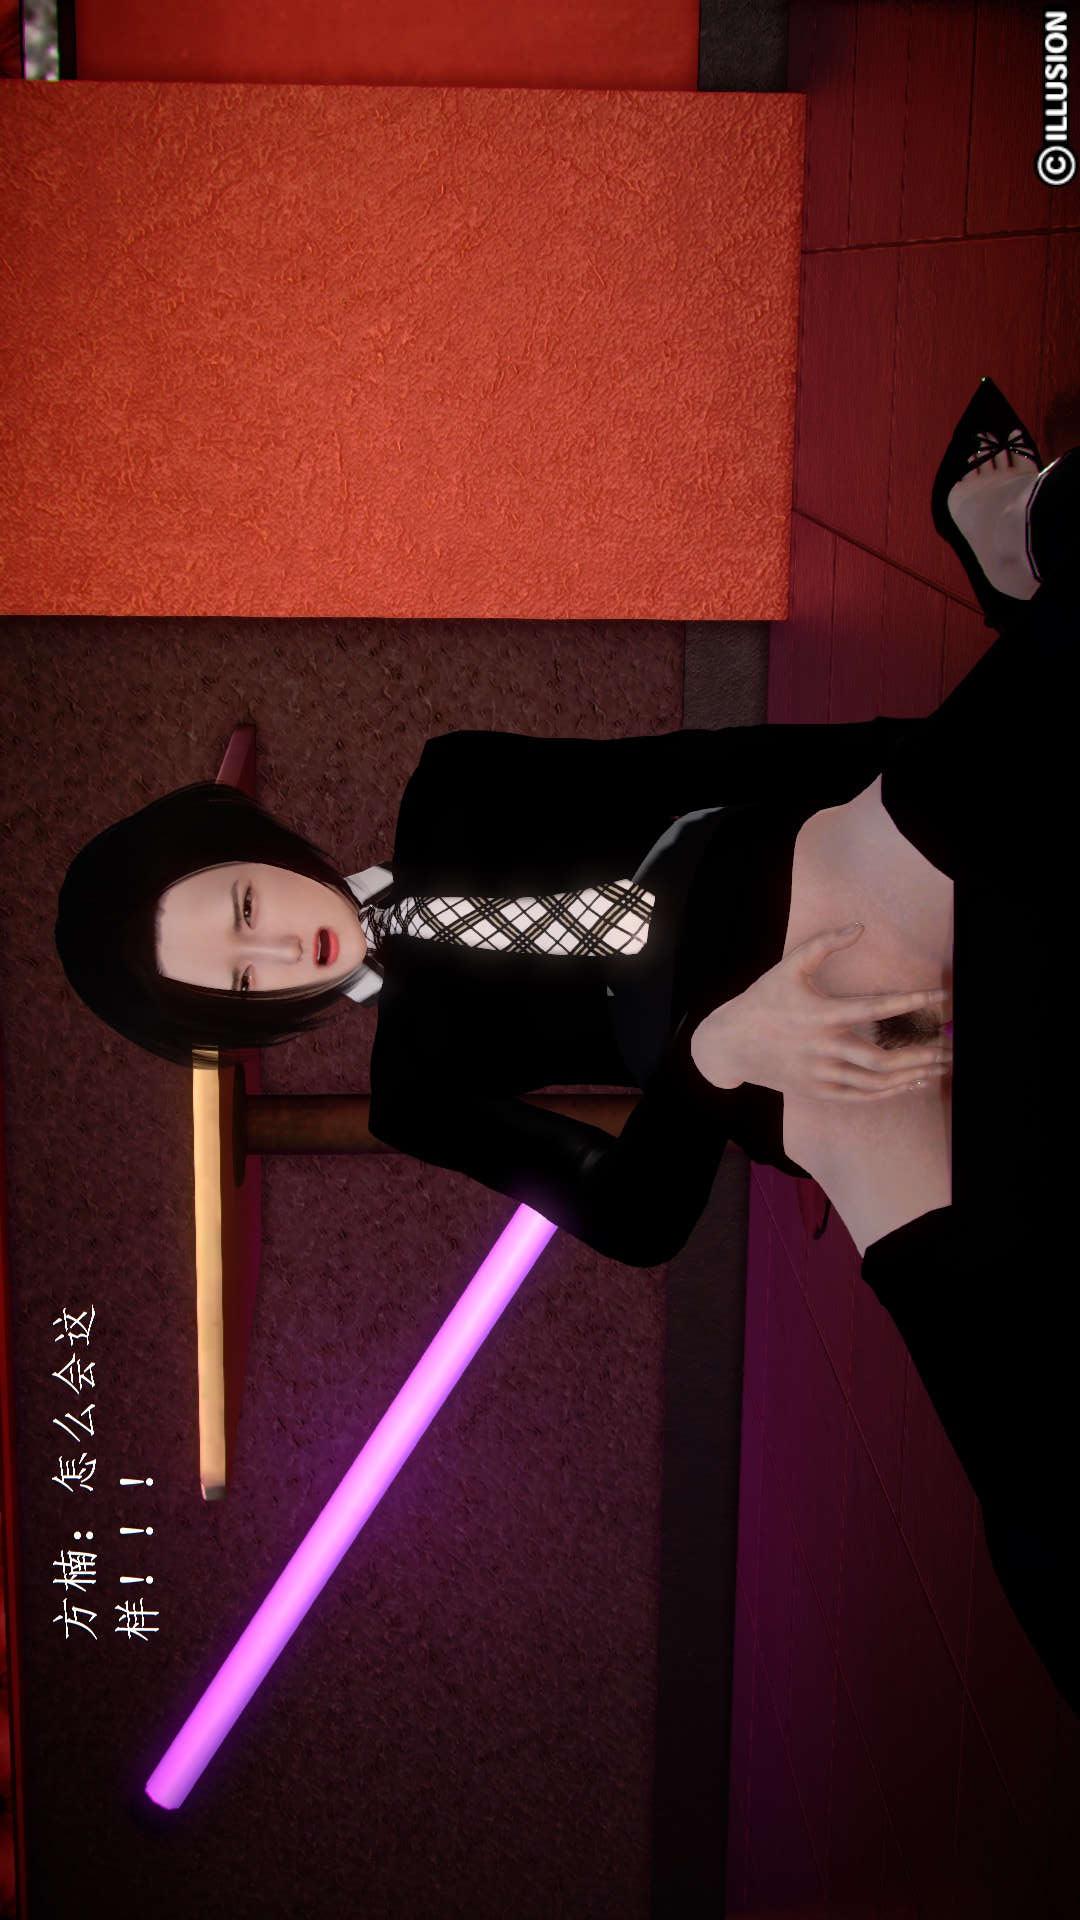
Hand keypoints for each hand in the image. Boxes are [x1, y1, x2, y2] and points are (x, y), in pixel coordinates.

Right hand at [689, 923, 951, 1101]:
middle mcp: (822, 1048)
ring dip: (911, 1075)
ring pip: (875, 1083)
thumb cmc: (762, 1000)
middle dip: (920, 1054)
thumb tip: (859, 927)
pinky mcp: (817, 1091)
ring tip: (936, 1066)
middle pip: (882, 1059)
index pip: (874, 1008)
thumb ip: (823, 944)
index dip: (910, 1003)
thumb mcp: (788, 967)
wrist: (729, 1044)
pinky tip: (910, 1082)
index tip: (938, 998)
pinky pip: (861, 1096)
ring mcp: (819, 1074)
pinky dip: (889, 1091)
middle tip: (948, 1046)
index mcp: (819, 1014)